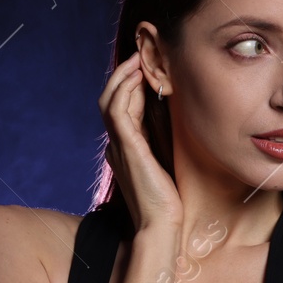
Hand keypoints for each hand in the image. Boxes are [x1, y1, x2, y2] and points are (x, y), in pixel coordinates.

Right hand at [98, 51, 181, 232]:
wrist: (160, 227)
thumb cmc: (167, 204)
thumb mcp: (166, 168)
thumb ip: (163, 150)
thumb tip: (172, 128)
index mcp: (125, 150)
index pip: (122, 110)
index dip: (131, 87)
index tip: (146, 70)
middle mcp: (117, 146)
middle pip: (110, 100)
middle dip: (122, 76)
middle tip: (139, 56)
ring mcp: (118, 146)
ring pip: (110, 100)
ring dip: (123, 76)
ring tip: (137, 59)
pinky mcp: (127, 147)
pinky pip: (118, 110)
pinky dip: (124, 89)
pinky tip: (138, 77)